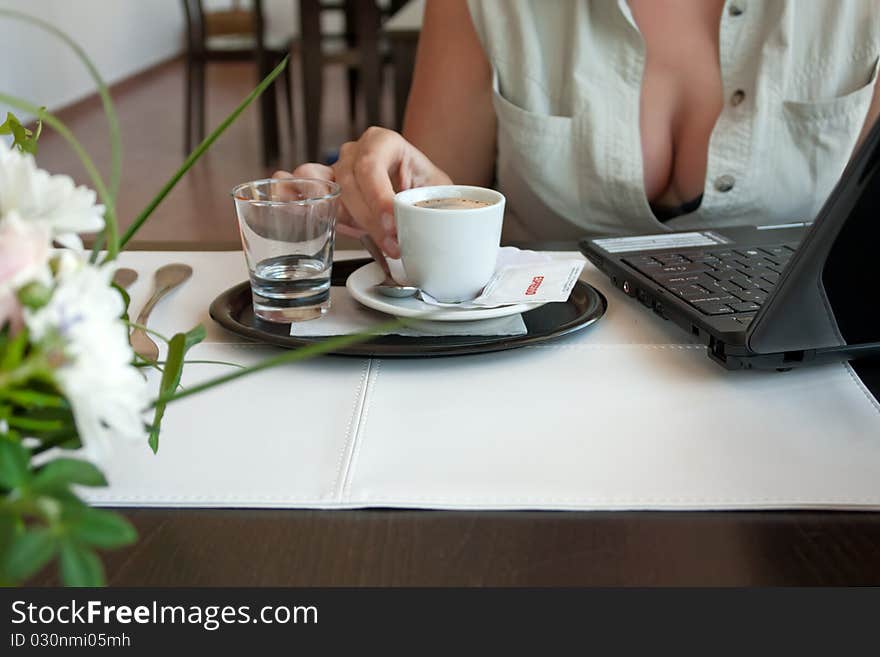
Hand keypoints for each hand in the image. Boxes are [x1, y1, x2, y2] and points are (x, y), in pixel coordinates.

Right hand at [277, 128, 450, 258]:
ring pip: (319, 185)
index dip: (379, 199)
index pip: (372, 166)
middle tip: (392, 247)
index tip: (393, 228)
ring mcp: (335, 170)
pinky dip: (290, 195)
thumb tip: (427, 231)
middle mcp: (355, 152)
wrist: (416, 196)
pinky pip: (297, 186)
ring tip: (347, 231)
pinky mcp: (322, 191)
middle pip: (349, 183)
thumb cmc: (425, 191)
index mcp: (383, 142)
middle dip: (369, 220)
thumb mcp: (436, 194)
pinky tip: (283, 203)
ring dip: (332, 212)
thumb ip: (431, 208)